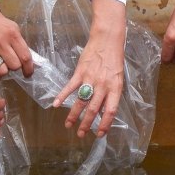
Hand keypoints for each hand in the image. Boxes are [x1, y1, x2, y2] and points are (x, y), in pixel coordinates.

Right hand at [0, 8, 33, 78]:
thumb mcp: (14, 29)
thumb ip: (21, 44)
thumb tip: (29, 61)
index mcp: (12, 35)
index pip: (25, 57)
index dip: (29, 68)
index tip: (28, 73)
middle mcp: (0, 44)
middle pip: (14, 66)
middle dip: (16, 67)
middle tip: (13, 63)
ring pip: (2, 72)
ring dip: (5, 71)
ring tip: (4, 66)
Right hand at [52, 0, 126, 136]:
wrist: (108, 39)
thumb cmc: (115, 58)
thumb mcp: (118, 77)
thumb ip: (111, 93)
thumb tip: (103, 109)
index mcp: (115, 88)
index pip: (110, 111)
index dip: (105, 125)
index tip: (99, 134)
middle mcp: (103, 86)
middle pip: (94, 110)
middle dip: (86, 125)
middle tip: (80, 134)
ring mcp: (91, 79)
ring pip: (81, 102)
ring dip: (74, 115)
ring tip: (68, 125)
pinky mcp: (80, 72)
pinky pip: (70, 87)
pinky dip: (62, 96)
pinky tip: (55, 104)